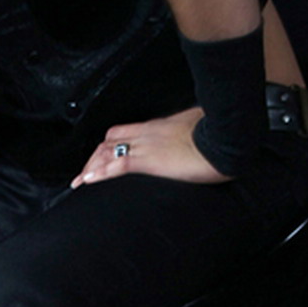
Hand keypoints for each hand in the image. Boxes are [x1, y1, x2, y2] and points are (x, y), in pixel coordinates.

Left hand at [70, 106, 231, 187]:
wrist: (227, 137)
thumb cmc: (220, 133)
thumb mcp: (200, 126)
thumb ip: (190, 131)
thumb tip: (196, 134)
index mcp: (158, 126)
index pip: (123, 132)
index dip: (108, 143)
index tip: (100, 154)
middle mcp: (147, 134)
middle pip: (110, 140)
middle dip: (95, 156)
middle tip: (86, 171)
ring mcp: (147, 146)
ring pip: (108, 152)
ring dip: (91, 166)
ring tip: (80, 180)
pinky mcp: (150, 161)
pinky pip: (117, 165)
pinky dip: (100, 172)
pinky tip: (89, 180)